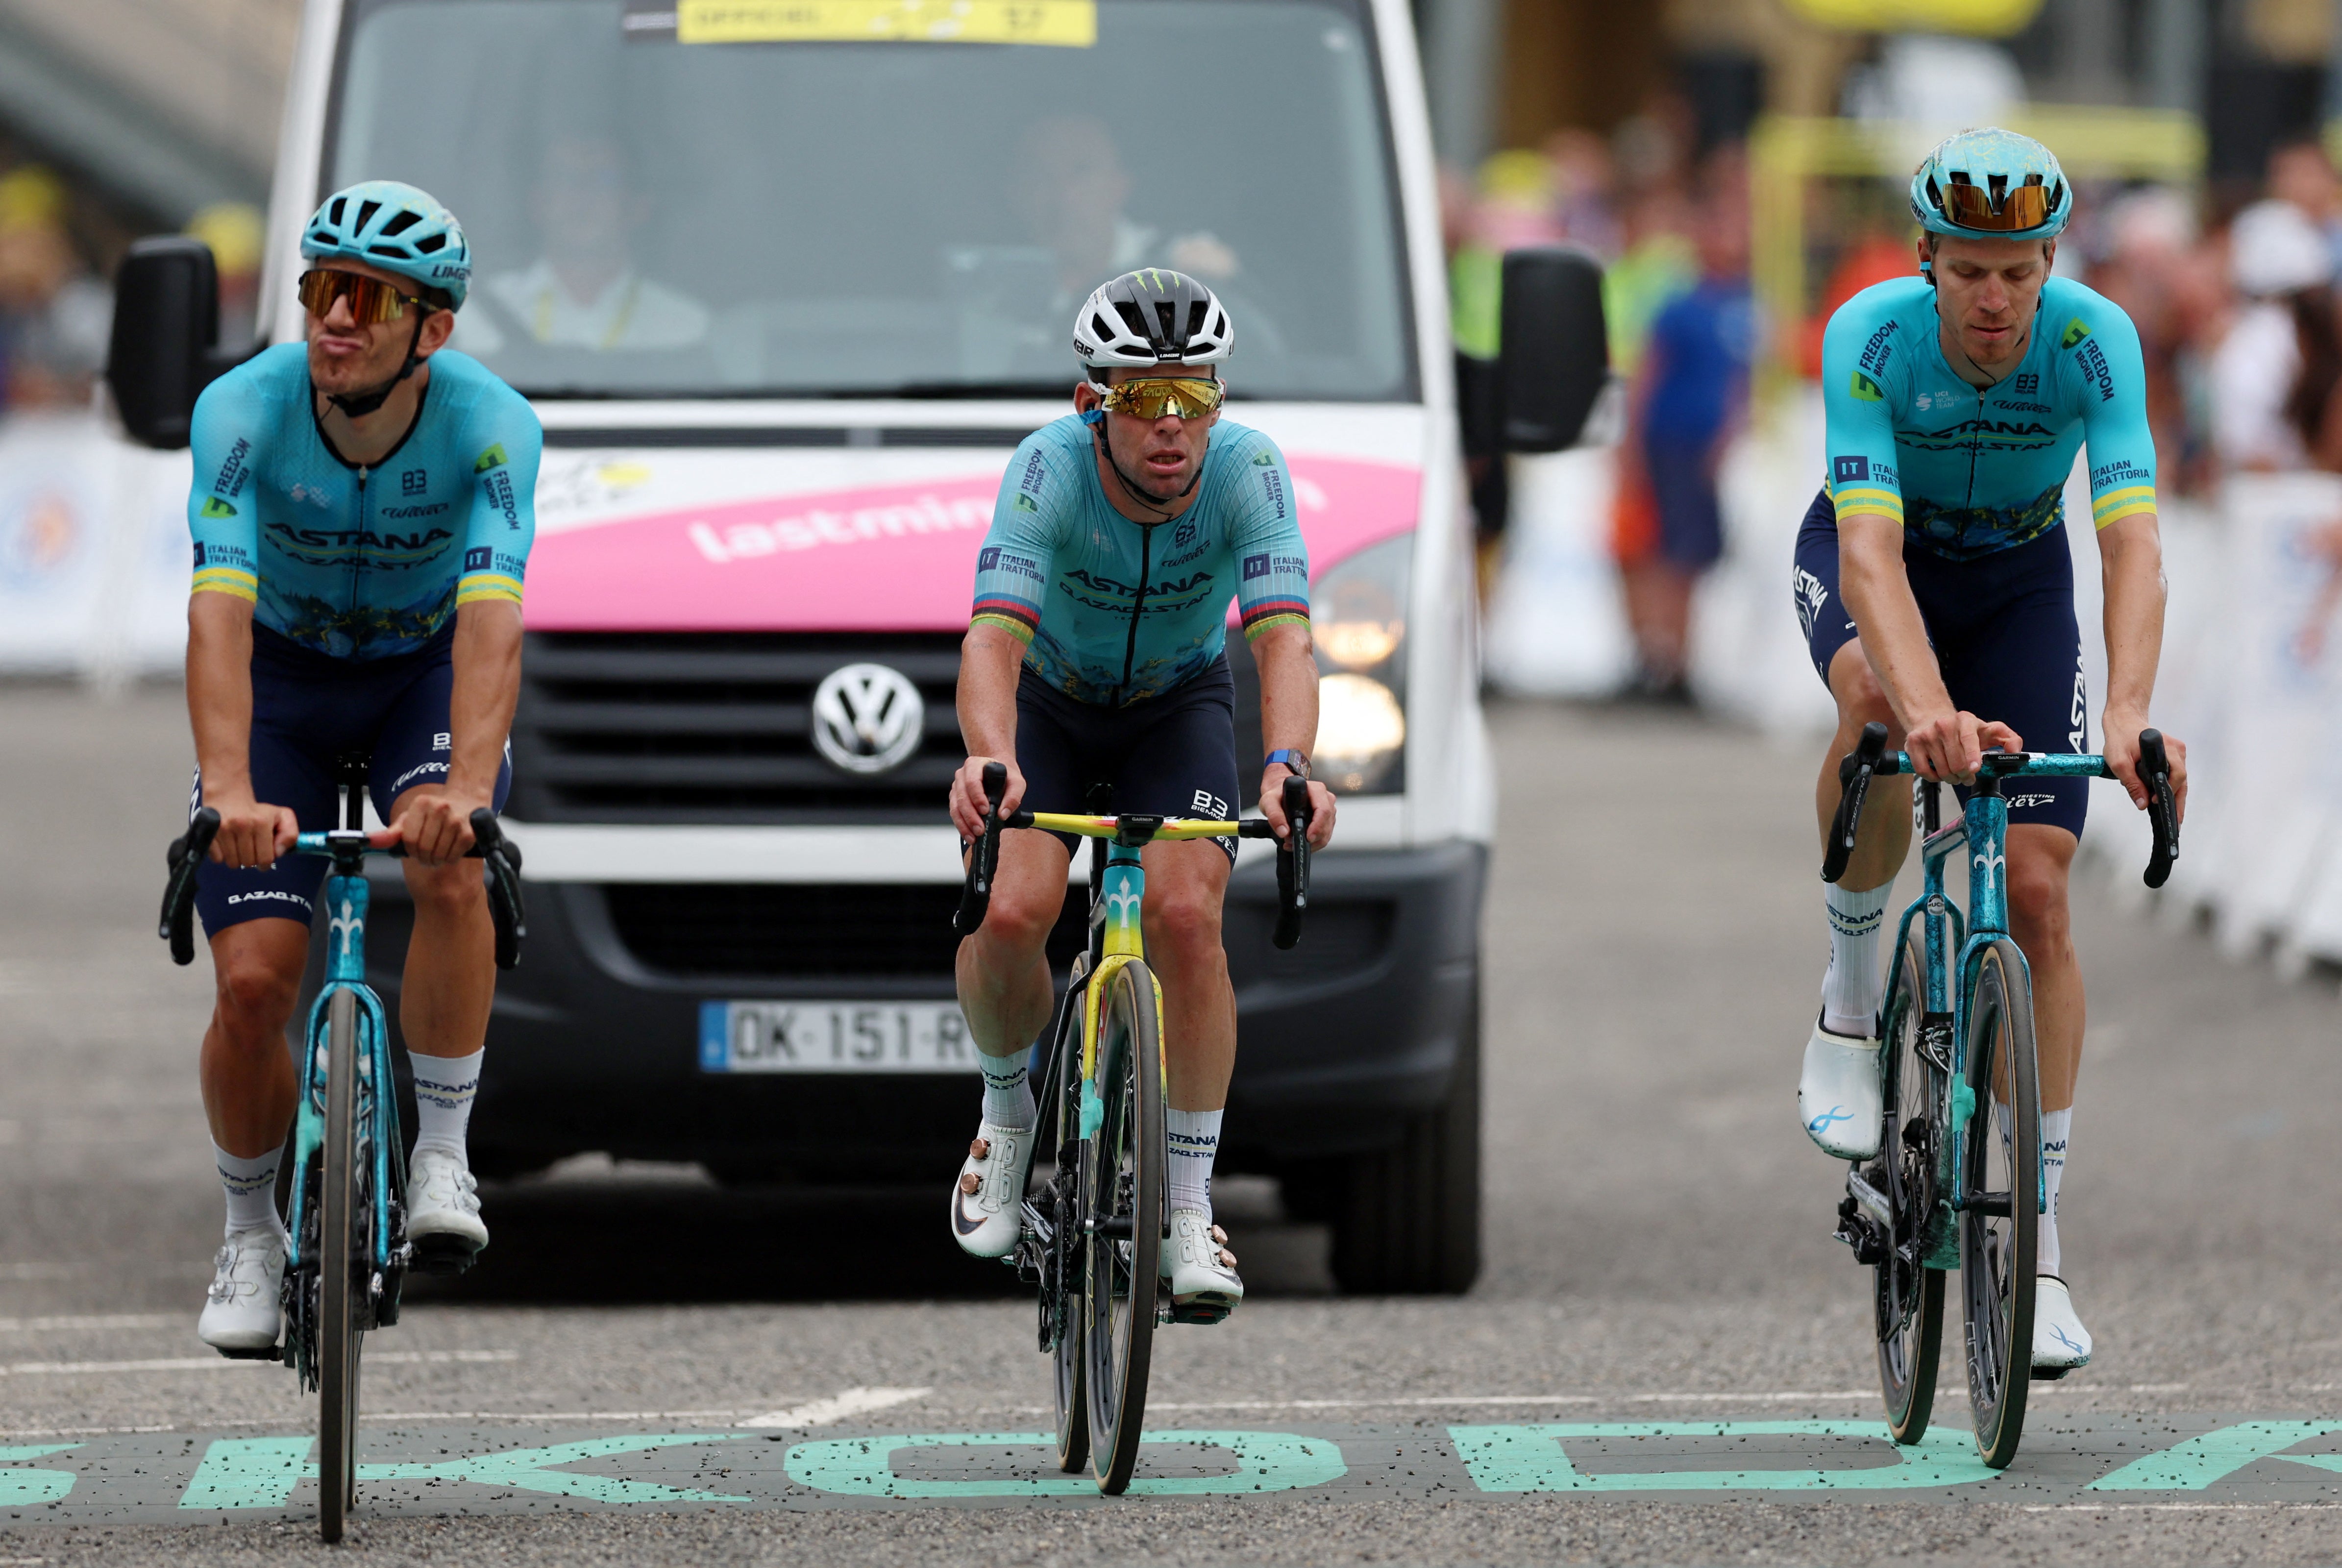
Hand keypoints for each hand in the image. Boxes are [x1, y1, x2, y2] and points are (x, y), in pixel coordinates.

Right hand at [205, 789, 298, 870]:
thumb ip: (290, 835)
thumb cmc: (258, 811)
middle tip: (251, 849)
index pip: (265, 858)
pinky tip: (227, 844)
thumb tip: (278, 853)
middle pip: (248, 862)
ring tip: (239, 846)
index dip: (266, 863)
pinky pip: (218, 859)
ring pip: (233, 863)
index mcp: (261, 823)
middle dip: (252, 860)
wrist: (229, 795)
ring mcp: (223, 829)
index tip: (263, 859)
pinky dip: (222, 856)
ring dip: (237, 859)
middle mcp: (242, 825)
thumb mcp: (283, 816)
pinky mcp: (209, 833)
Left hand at [385, 783, 488, 865]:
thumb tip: (370, 841)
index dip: (410, 850)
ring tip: (438, 854)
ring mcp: (456, 820)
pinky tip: (450, 851)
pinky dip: (450, 859)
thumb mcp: (411, 819)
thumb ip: (390, 833)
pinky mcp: (469, 833)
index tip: (414, 850)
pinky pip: (453, 856)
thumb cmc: (434, 814)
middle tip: (426, 856)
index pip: (409, 838)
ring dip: (436, 860)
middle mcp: (440, 808)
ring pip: (438, 855)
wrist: (466, 802)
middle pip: (423, 848)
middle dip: (423, 857)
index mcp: (422, 803)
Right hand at [950, 755, 1024, 840]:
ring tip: (974, 836)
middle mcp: (962, 775)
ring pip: (955, 807)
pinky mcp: (955, 799)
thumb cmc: (1005, 776)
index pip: (972, 781)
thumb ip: (1014, 797)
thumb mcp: (1016, 782)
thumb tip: (1003, 814)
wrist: (996, 773)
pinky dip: (961, 826)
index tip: (986, 810)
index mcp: (975, 765)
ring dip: (964, 824)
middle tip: (980, 829)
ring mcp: (957, 787)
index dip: (977, 797)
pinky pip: (955, 814)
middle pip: (962, 797)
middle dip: (971, 816)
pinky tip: (969, 835)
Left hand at [1259, 769, 1335, 849]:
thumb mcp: (1269, 801)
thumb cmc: (1278, 795)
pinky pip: (1324, 836)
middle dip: (1311, 839)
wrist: (1280, 795)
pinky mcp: (1327, 821)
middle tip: (1292, 841)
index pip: (1323, 810)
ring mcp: (1328, 810)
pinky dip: (1312, 844)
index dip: (1317, 826)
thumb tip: (1283, 831)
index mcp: (1316, 790)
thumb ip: (1274, 815)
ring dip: (1311, 843)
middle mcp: (1326, 799)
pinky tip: (1299, 841)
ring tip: (1292, 842)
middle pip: (1326, 824)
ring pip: (1326, 833)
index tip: (1308, 837)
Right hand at [1901, 708, 2021, 783]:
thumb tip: (2016, 752)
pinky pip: (1924, 771)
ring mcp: (1926, 735)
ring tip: (1955, 775)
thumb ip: (2009, 739)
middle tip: (1967, 777)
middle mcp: (1944, 725)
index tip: (1974, 769)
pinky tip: (1939, 772)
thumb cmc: (1964, 730)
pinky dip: (1934, 778)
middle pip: (1956, 762)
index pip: (1969, 738)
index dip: (1972, 756)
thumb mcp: (1989, 730)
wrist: (1931, 720)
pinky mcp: (1912, 744)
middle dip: (1965, 776)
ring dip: (1951, 779)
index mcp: (1965, 720)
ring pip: (1942, 770)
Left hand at [2102, 709, 2187, 822]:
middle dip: (2178, 802)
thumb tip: (2142, 804)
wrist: (2123, 720)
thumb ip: (2131, 784)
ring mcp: (2176, 752)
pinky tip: (2166, 801)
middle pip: (2182, 780)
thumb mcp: (2119, 762)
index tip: (2158, 803)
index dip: (2169, 791)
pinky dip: (2171, 787)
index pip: (2177, 775)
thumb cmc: (2120, 737)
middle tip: (2175, 822)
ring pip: (2179, 778)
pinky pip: (2174, 774)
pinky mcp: (2172, 755)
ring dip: (2175, 796)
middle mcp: (2176, 750)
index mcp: (2166, 749)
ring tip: (2173, 816)